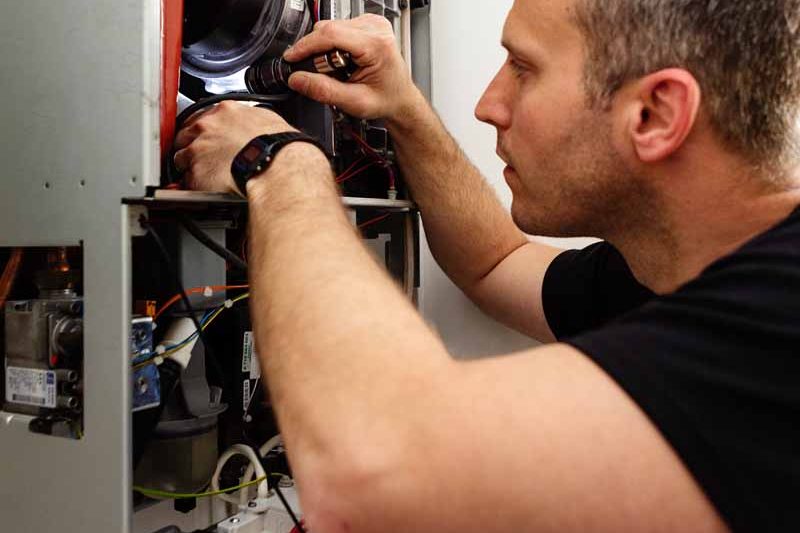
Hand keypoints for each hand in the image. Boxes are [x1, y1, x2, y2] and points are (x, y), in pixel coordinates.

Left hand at [173, 102, 297, 194]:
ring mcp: (198, 150)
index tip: (209, 138)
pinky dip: (194, 185)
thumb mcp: (269, 120)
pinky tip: (207, 189)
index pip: (203, 116)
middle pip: (186, 135)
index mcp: (225, 111)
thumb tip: (255, 126)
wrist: (277, 167)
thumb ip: (252, 120)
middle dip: (192, 146)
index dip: (205, 130)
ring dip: (190, 166)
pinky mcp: (196, 173)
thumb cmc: (279, 147)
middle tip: (205, 157)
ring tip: (206, 175)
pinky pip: (187, 181)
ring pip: (181, 158)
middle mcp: (206, 127)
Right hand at [283, 14, 418, 120]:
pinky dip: (332, 45)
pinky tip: (343, 61)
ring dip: (325, 49)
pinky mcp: (366, 24)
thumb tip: (297, 79)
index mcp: (376, 45)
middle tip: (325, 74)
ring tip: (339, 70)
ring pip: (330, 27)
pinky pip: (337, 28)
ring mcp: (372, 24)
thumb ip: (324, 91)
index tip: (292, 57)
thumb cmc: (385, 99)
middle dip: (316, 51)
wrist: (399, 98)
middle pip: (328, 29)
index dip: (306, 46)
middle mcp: (376, 28)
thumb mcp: (353, 102)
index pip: (331, 34)